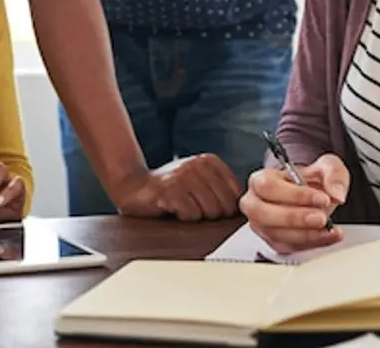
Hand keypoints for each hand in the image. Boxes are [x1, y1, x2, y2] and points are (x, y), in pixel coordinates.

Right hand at [113, 154, 241, 221]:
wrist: (133, 186)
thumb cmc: (169, 188)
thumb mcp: (198, 180)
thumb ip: (220, 188)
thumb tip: (246, 207)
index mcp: (209, 161)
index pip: (235, 193)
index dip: (226, 208)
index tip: (210, 207)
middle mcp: (198, 164)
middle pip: (224, 205)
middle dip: (212, 215)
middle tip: (194, 209)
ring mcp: (184, 176)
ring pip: (209, 211)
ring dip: (196, 216)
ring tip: (182, 207)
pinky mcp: (171, 190)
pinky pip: (191, 215)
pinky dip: (183, 218)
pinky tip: (172, 209)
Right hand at [239, 153, 350, 253]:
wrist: (313, 197)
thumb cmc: (311, 181)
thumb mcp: (326, 167)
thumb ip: (333, 175)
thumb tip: (337, 194)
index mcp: (261, 180)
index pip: (269, 186)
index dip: (295, 194)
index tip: (321, 198)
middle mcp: (255, 203)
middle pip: (263, 213)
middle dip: (295, 218)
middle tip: (321, 218)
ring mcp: (262, 225)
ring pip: (275, 234)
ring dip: (305, 234)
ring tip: (328, 229)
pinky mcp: (274, 242)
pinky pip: (288, 247)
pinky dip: (310, 243)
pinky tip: (327, 236)